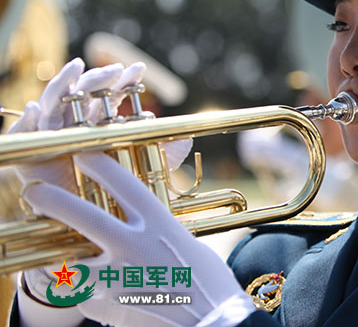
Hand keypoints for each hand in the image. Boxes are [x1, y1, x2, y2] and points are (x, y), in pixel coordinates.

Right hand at [11, 59, 187, 192]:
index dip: (124, 82)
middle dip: (99, 78)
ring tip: (76, 68)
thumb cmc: (113, 192)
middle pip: (83, 94)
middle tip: (116, 70)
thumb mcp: (144, 172)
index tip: (140, 70)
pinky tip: (34, 108)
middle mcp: (74, 124)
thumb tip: (187, 141)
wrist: (83, 220)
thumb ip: (163, 156)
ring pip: (53, 103)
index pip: (111, 97)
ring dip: (63, 83)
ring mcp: (50, 135)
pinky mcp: (30, 152)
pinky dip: (26, 119)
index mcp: (99, 124)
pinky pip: (23, 133)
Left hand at [23, 152, 255, 326]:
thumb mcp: (186, 243)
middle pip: (84, 216)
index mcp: (159, 223)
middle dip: (54, 201)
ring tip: (56, 258)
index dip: (98, 164)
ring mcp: (119, 277)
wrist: (213, 320)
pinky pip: (88, 295)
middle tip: (35, 193)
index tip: (83, 156)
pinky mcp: (109, 306)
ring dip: (60, 260)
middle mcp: (135, 245)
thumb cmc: (207, 281)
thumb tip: (141, 227)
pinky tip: (106, 296)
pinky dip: (91, 294)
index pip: (122, 182)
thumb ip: (158, 231)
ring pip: (71, 263)